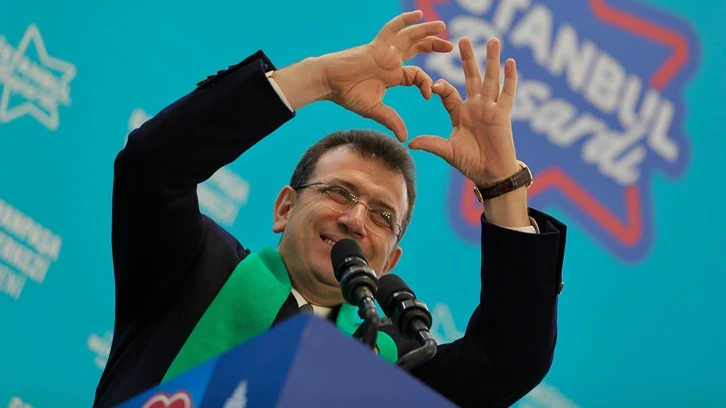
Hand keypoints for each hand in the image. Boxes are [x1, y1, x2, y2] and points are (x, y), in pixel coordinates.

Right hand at [320, 10, 452, 141]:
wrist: (329, 83)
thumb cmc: (348, 95)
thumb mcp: (375, 110)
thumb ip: (392, 120)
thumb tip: (404, 138)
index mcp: (393, 75)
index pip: (417, 75)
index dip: (426, 83)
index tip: (428, 96)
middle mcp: (391, 60)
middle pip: (417, 48)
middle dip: (434, 45)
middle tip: (450, 46)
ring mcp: (384, 51)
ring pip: (409, 36)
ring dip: (426, 30)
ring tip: (441, 25)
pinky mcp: (377, 46)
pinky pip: (392, 29)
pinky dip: (404, 21)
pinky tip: (417, 14)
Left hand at [408, 38, 519, 186]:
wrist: (490, 174)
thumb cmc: (470, 163)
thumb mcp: (447, 151)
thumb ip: (431, 144)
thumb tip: (410, 143)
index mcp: (459, 113)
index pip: (449, 92)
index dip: (441, 87)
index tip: (433, 86)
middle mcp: (475, 107)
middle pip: (471, 77)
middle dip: (467, 59)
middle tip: (464, 39)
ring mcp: (490, 109)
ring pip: (491, 79)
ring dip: (491, 60)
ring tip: (492, 40)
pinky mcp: (503, 115)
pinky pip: (507, 93)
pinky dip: (510, 78)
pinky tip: (511, 62)